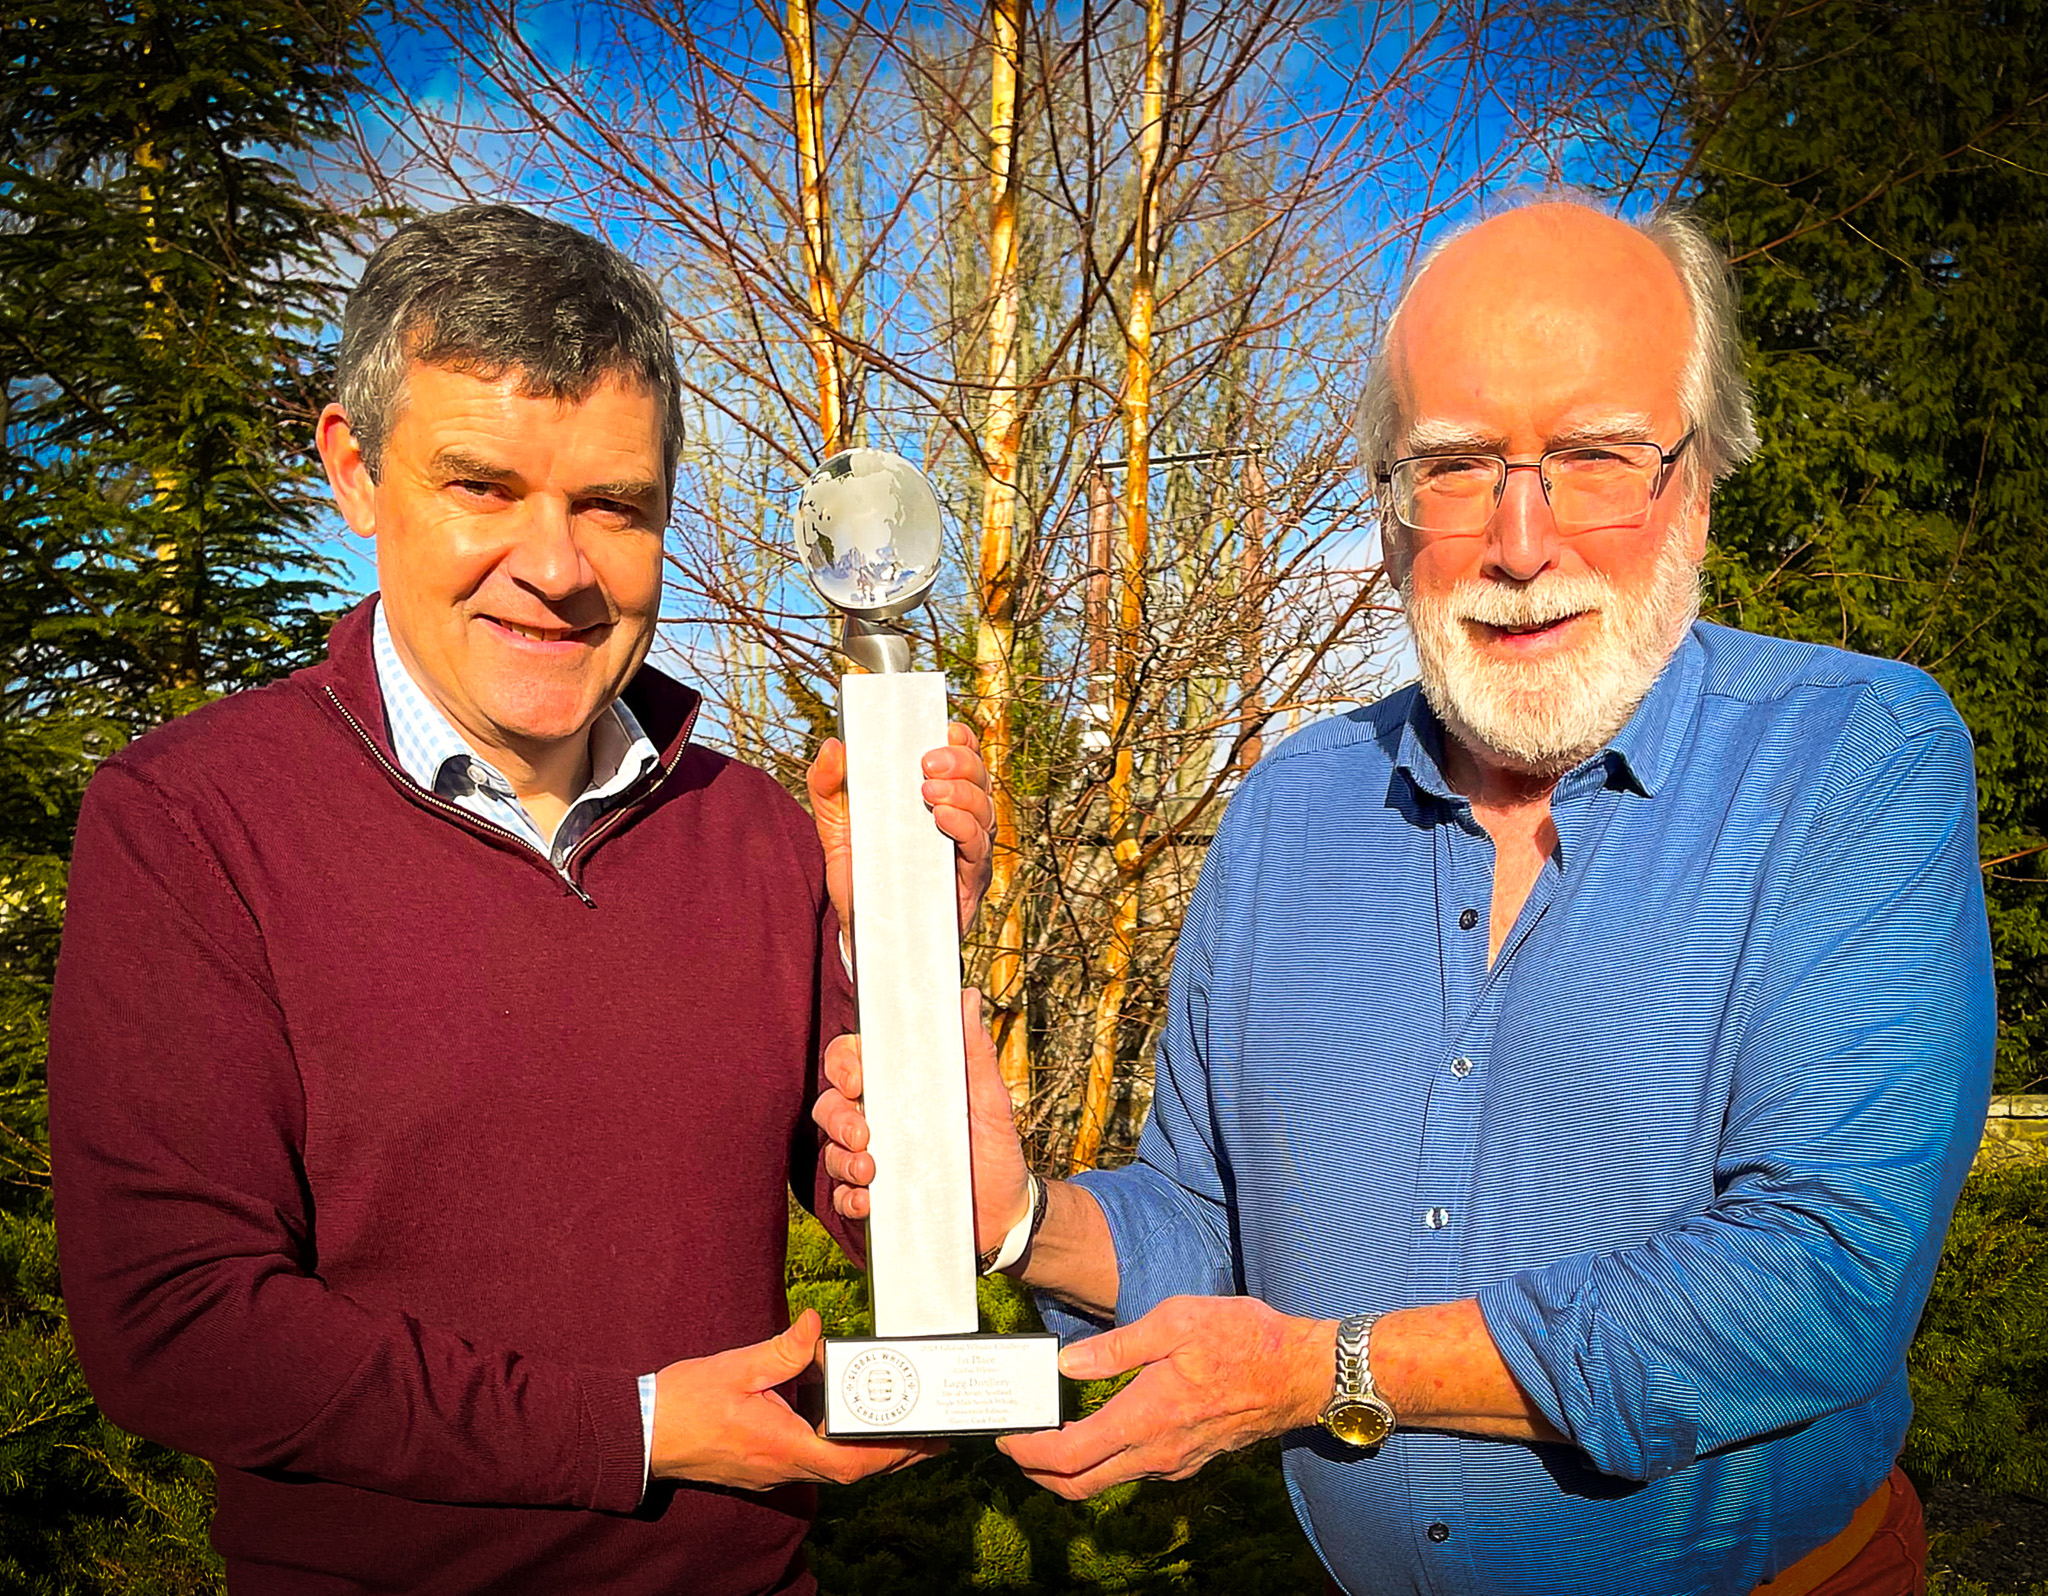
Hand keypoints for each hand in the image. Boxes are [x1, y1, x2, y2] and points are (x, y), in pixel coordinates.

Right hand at [650, 1309, 941, 1488]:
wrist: (640, 1435)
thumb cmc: (683, 1403)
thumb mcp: (736, 1367)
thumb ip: (782, 1350)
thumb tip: (816, 1324)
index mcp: (780, 1446)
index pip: (849, 1462)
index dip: (891, 1453)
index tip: (923, 1439)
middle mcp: (782, 1467)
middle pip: (852, 1471)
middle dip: (895, 1455)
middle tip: (931, 1435)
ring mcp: (773, 1471)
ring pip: (835, 1468)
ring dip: (870, 1451)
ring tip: (903, 1424)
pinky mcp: (764, 1465)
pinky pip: (814, 1460)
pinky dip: (840, 1445)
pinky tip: (847, 1418)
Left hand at [808, 721, 993, 939]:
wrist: (863, 936)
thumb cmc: (859, 877)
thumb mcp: (835, 827)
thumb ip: (828, 786)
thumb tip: (834, 745)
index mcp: (935, 800)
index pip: (962, 761)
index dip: (962, 741)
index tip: (945, 728)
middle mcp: (960, 821)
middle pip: (979, 779)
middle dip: (961, 762)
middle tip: (929, 762)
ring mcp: (967, 851)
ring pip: (984, 810)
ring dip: (962, 794)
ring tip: (929, 791)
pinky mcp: (969, 882)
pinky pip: (978, 849)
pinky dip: (964, 828)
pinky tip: (943, 819)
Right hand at [815, 989, 1030, 1254]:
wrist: (1007, 1211)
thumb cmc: (994, 1146)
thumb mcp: (990, 1099)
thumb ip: (975, 1051)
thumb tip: (967, 996)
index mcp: (900, 1088)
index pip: (852, 1061)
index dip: (843, 1063)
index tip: (858, 1078)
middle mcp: (878, 1120)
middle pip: (830, 1104)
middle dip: (837, 1116)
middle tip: (862, 1132)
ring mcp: (872, 1159)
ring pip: (831, 1151)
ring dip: (842, 1159)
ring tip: (869, 1170)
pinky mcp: (875, 1199)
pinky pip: (843, 1197)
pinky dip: (849, 1199)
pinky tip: (868, 1202)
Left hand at [996, 1297, 1333, 1498]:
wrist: (1301, 1373)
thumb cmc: (1244, 1338)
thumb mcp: (1176, 1322)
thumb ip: (1117, 1346)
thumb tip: (1067, 1363)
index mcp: (1145, 1418)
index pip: (1069, 1455)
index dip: (1028, 1451)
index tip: (1007, 1435)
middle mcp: (1156, 1453)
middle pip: (1079, 1485)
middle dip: (1038, 1472)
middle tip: (1016, 1443)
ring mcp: (1174, 1463)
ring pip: (1107, 1481)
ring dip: (1070, 1467)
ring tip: (1049, 1432)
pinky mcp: (1189, 1460)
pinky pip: (1134, 1471)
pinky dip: (1103, 1460)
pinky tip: (1099, 1429)